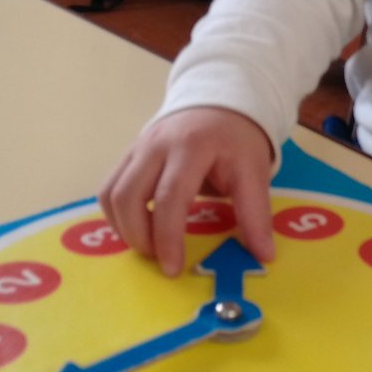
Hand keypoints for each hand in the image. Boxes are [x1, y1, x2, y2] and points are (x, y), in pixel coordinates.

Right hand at [97, 107, 275, 277]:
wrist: (219, 102)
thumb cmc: (236, 140)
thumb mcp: (254, 171)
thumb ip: (255, 213)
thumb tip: (263, 256)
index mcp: (192, 147)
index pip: (170, 197)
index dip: (167, 237)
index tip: (173, 268)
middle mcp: (157, 144)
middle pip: (128, 196)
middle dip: (139, 237)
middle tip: (161, 260)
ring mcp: (137, 148)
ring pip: (111, 193)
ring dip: (124, 228)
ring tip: (150, 245)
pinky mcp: (128, 154)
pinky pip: (109, 188)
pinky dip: (118, 215)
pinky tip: (139, 228)